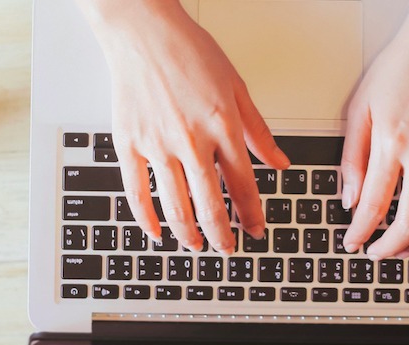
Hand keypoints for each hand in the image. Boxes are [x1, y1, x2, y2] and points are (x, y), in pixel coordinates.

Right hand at [76, 0, 289, 252]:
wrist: (144, 33)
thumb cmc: (189, 52)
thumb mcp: (237, 87)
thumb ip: (258, 131)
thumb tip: (279, 162)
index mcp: (223, 127)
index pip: (243, 186)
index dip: (252, 215)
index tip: (256, 230)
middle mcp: (191, 141)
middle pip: (210, 205)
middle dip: (222, 234)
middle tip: (228, 247)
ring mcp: (157, 145)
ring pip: (175, 206)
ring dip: (188, 232)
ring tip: (196, 244)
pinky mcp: (129, 144)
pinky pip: (136, 191)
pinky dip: (146, 217)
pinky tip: (156, 232)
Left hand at [340, 0, 408, 258]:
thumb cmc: (402, 68)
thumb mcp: (360, 108)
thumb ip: (353, 158)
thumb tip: (351, 200)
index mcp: (393, 141)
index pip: (374, 205)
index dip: (361, 233)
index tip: (353, 242)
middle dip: (391, 247)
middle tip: (378, 253)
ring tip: (405, 248)